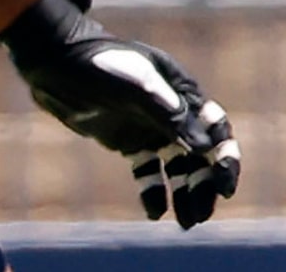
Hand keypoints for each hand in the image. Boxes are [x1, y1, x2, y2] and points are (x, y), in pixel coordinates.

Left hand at [0, 0, 240, 227]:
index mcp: (183, 92)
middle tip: (201, 214)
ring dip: (185, 192)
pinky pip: (148, 170)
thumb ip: (172, 116)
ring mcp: (150, 127)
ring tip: (185, 222)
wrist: (58, 63)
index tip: (226, 187)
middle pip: (200, 153)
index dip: (226, 157)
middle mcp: (172, 111)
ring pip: (177, 165)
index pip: (216, 128)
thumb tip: (205, 148)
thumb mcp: (140, 88)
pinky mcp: (128, 140)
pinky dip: (153, 190)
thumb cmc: (104, 66)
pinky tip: (154, 212)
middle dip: (205, 184)